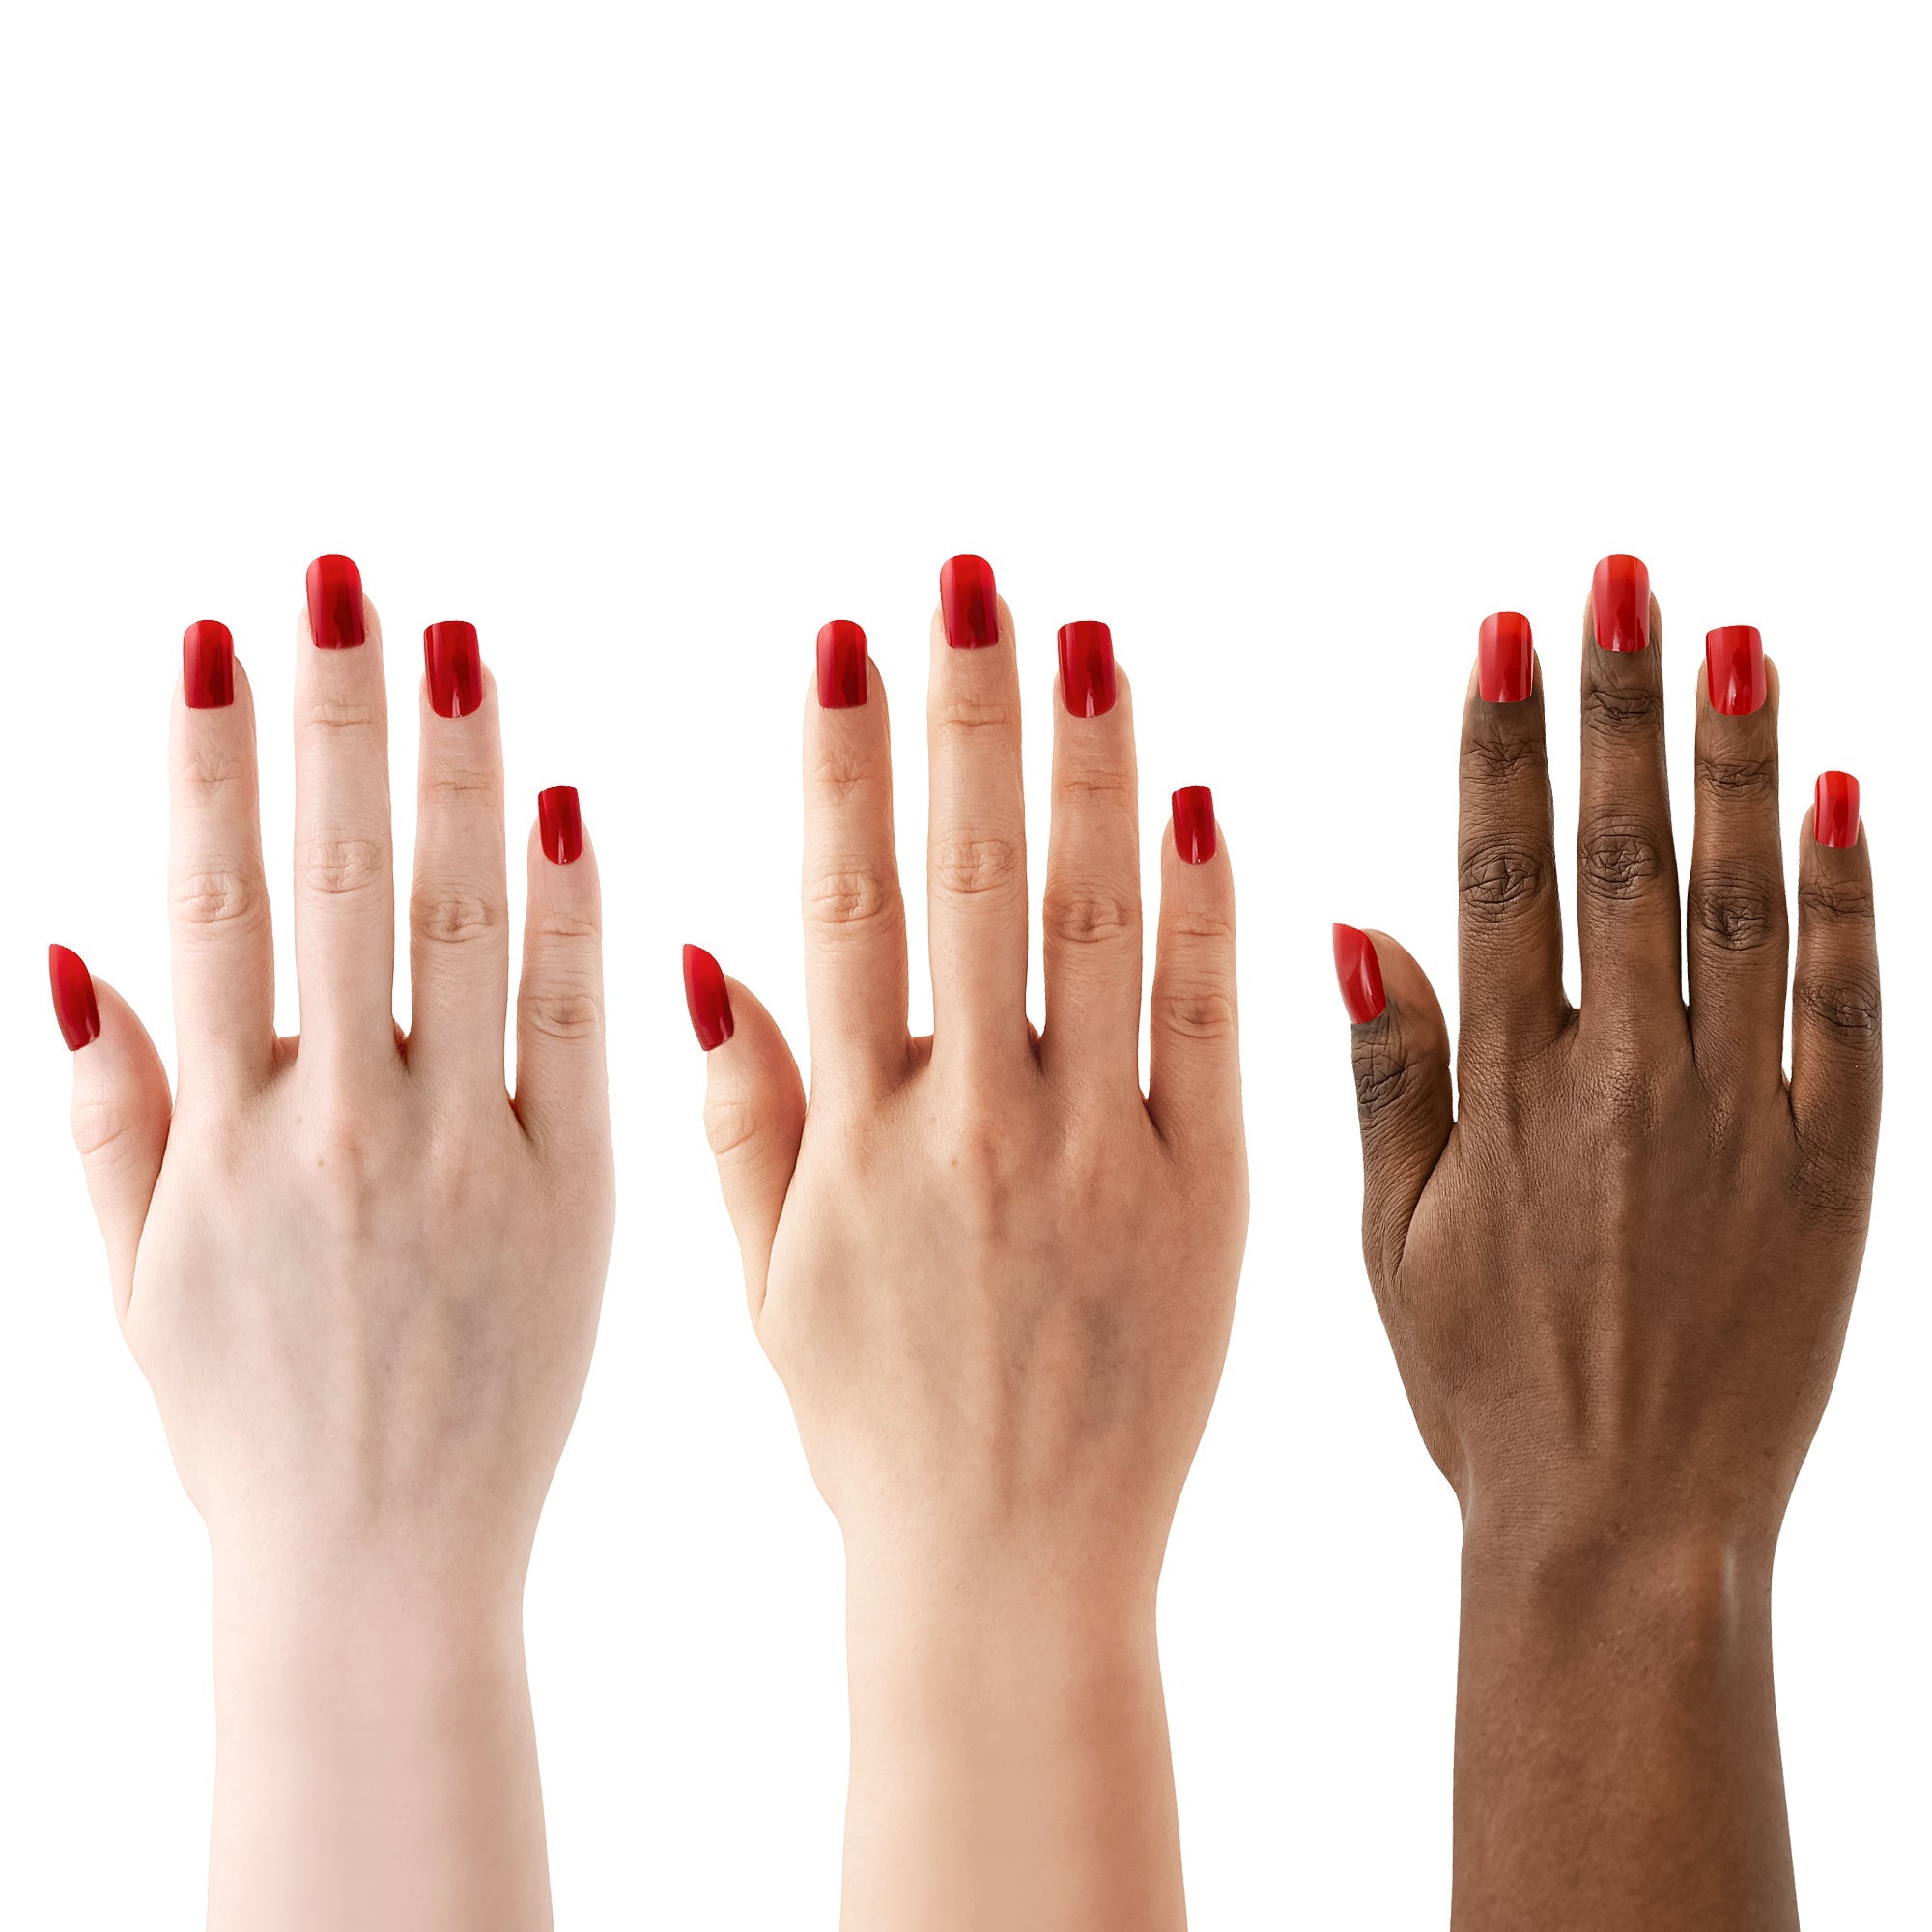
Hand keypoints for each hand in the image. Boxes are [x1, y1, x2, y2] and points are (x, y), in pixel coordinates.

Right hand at [52, 560, 613, 1930]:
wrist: (372, 1568)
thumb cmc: (242, 1423)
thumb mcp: (131, 1279)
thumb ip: (103, 1112)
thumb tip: (71, 944)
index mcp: (222, 1137)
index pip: (214, 903)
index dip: (209, 759)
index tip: (217, 629)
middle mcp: (340, 1128)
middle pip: (340, 883)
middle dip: (336, 719)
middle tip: (346, 579)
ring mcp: (467, 1159)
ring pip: (462, 930)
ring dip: (457, 776)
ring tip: (454, 644)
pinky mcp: (575, 1201)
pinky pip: (572, 1034)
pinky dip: (571, 918)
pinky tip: (567, 803)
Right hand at [688, 562, 1247, 1930]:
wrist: (1007, 1573)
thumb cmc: (869, 1429)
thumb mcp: (764, 1282)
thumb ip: (741, 1112)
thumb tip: (697, 944)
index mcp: (857, 1141)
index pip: (846, 905)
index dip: (845, 760)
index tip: (850, 635)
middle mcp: (975, 1130)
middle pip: (975, 882)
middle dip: (968, 716)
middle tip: (972, 579)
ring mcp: (1103, 1161)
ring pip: (1099, 927)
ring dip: (1092, 771)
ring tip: (1085, 640)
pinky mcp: (1212, 1202)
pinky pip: (1210, 1031)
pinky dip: (1208, 914)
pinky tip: (1203, 800)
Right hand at [1337, 558, 1877, 1929]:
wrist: (1627, 1531)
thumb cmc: (1487, 1391)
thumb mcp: (1392, 1244)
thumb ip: (1388, 1077)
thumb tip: (1355, 925)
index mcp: (1509, 1095)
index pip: (1504, 878)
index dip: (1505, 748)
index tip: (1507, 635)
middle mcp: (1626, 1084)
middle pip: (1626, 857)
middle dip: (1620, 705)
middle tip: (1623, 579)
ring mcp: (1742, 1121)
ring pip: (1742, 906)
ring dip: (1740, 765)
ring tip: (1737, 641)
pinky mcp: (1836, 1173)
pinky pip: (1851, 1014)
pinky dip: (1851, 904)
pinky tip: (1847, 801)